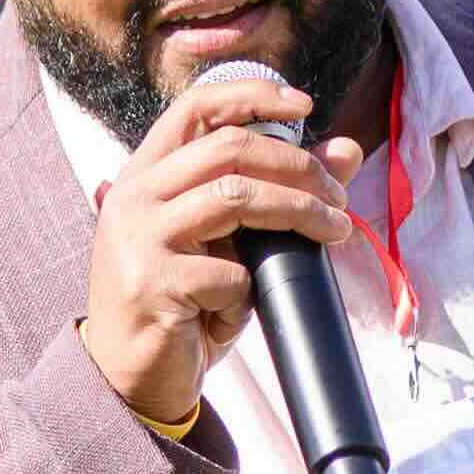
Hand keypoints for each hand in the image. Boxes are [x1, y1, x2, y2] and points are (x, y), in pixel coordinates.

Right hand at [76, 61, 343, 430]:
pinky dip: (249, 292)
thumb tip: (346, 150)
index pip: (196, 107)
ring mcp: (139, 238)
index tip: (306, 106)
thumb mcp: (228, 242)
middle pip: (230, 148)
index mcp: (145, 174)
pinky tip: (237, 310)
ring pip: (236, 197)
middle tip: (337, 196)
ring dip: (299, 211)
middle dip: (299, 166)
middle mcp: (134, 196)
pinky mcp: (153, 284)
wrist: (127, 377)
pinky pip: (231, 273)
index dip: (253, 96)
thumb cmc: (182, 304)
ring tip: (334, 231)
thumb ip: (273, 192)